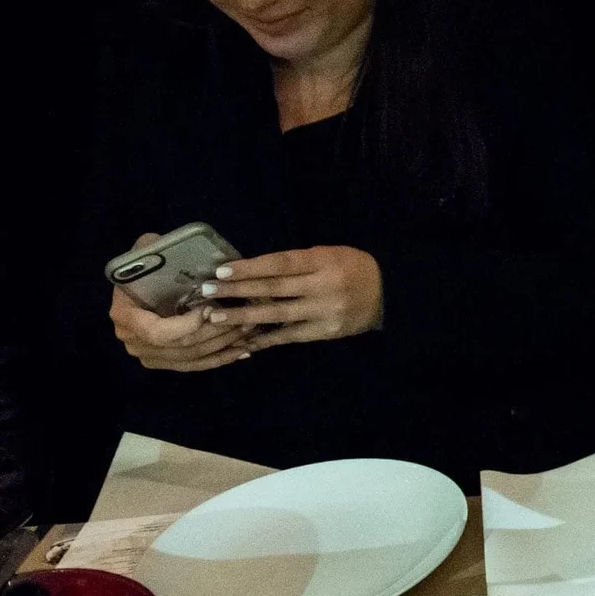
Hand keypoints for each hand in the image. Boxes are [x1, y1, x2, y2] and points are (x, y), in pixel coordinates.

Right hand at [109, 235, 250, 371]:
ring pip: (191, 358)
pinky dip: (219, 359)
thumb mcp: (147, 250)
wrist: (139, 284)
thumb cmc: (147, 265)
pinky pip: (193, 366)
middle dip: (215, 333)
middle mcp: (132, 341)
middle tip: (244, 318)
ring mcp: (148, 355)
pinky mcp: (163, 362)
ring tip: (248, 330)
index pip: (158, 333)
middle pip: (180, 348)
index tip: (212, 309)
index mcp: (125, 316)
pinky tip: (242, 351)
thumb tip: (167, 249)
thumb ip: (153, 249)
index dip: (188, 326)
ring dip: (223, 345)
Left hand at [199, 246, 384, 350]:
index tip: (222, 271)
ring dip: (244, 316)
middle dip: (238, 291)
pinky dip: (265, 338)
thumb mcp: (328, 255)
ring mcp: (324, 312)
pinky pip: (290, 336)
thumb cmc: (352, 268)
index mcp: (324, 262)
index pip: (282, 264)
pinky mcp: (325, 332)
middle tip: (206, 292)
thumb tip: (254, 271)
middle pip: (274, 288)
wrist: (388, 294)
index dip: (251, 268)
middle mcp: (323, 287)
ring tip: (216, 317)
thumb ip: (297, 263)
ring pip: (277, 315)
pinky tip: (244, 341)